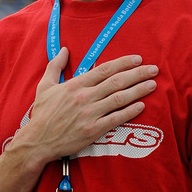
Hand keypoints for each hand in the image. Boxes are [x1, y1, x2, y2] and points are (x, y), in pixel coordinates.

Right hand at [12, 47, 158, 163]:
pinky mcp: (93, 130)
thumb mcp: (45, 86)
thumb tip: (65, 50)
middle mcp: (84, 97)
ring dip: (138, 90)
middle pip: (117, 81)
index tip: (138, 59)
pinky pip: (116, 119)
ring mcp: (89, 114)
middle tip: (154, 69)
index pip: (104, 69)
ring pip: (119, 98)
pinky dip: (130, 112)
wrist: (37, 142)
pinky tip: (142, 106)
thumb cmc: (42, 114)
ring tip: (153, 84)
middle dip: (138, 74)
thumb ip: (55, 66)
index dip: (123, 63)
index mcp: (75, 85)